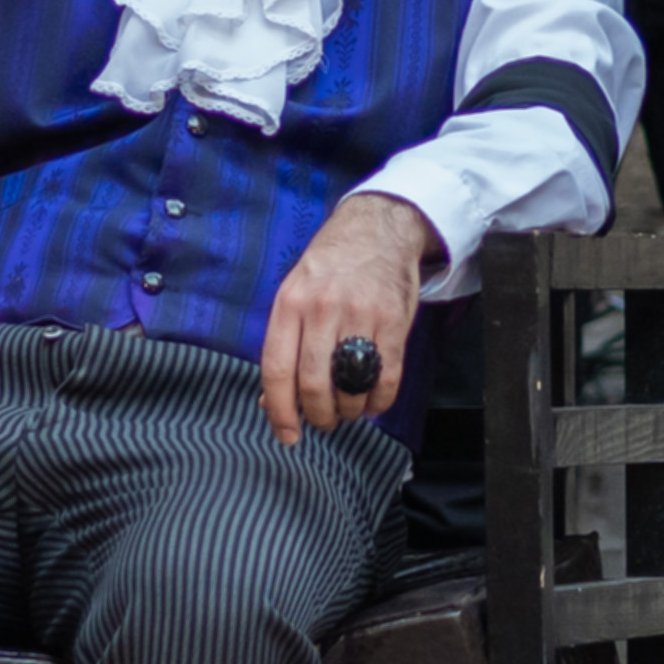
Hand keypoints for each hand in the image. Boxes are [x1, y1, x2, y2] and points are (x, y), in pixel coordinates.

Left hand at [259, 193, 442, 446]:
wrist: (377, 229)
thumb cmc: (329, 268)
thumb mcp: (294, 295)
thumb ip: (283, 346)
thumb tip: (269, 403)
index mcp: (290, 303)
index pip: (277, 369)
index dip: (279, 410)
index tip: (286, 435)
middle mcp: (322, 309)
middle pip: (314, 384)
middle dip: (318, 416)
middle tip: (323, 422)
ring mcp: (361, 314)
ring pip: (350, 385)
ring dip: (349, 411)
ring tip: (348, 408)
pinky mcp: (394, 321)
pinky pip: (387, 377)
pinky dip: (379, 401)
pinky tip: (372, 401)